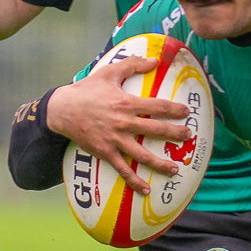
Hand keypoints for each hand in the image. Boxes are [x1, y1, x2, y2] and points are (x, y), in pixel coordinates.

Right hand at [46, 58, 190, 194]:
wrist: (61, 110)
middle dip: (174, 134)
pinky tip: (146, 190)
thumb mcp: (108, 72)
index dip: (174, 110)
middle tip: (189, 137)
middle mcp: (122, 123)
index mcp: (126, 103)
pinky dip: (134, 181)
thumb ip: (132, 64)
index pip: (156, 106)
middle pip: (154, 130)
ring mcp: (114, 140)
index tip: (186, 113)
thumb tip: (154, 60)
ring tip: (175, 169)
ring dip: (160, 163)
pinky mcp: (105, 152)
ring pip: (141, 155)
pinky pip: (122, 169)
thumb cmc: (86, 90)